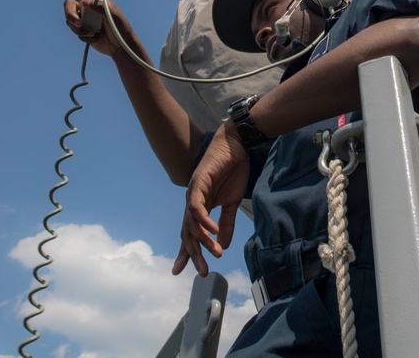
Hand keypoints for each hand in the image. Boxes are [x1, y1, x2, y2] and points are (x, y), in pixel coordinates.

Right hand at [48, 0, 127, 56]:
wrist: (120, 46)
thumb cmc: (120, 28)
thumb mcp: (113, 16)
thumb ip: (99, 8)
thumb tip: (83, 0)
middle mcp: (87, 6)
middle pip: (68, 5)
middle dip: (70, 15)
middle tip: (78, 23)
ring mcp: (84, 18)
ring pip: (70, 21)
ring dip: (80, 29)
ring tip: (94, 33)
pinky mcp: (82, 30)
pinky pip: (75, 31)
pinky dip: (84, 36)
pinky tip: (95, 38)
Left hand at [172, 124, 249, 276]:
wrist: (237, 145)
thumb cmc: (233, 170)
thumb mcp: (232, 202)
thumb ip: (227, 223)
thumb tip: (222, 245)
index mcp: (200, 207)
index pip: (190, 233)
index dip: (186, 252)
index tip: (181, 271)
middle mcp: (192, 202)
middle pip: (187, 233)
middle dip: (193, 254)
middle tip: (201, 272)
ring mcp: (193, 192)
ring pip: (191, 223)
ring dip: (202, 240)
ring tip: (215, 253)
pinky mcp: (198, 182)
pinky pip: (197, 206)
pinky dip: (204, 220)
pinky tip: (212, 230)